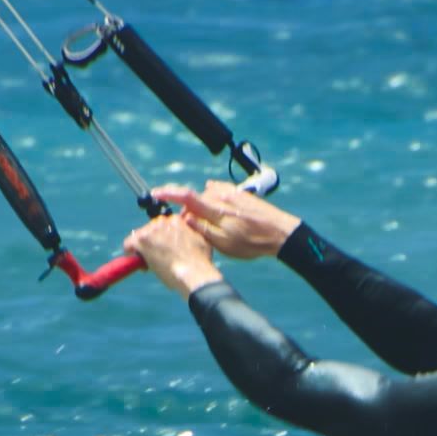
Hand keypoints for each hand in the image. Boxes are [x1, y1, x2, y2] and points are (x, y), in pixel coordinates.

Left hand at [123, 212, 219, 295]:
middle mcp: (162, 222)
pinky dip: (130, 253)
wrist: (193, 272)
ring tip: (150, 263)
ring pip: (139, 237)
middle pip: (150, 230)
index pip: (163, 226)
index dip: (163, 239)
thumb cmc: (200, 262)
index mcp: (176, 220)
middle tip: (158, 258)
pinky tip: (137, 262)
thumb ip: (192, 233)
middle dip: (153, 243)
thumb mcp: (201, 241)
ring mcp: (151, 231)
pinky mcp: (141, 241)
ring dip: (143, 249)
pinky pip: (128, 244)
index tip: (166, 250)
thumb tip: (188, 232)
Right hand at [150, 181, 299, 260]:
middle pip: (195, 199)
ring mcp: (232, 192)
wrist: (281, 233)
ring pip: (208, 198)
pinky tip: (223, 216)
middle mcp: (222, 196)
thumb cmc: (252, 242)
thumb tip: (184, 218)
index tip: (155, 193)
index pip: (185, 196)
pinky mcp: (241, 194)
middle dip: (190, 213)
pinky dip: (216, 204)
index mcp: (214, 208)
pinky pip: (220, 195)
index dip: (167, 193)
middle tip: (196, 232)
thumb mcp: (223, 243)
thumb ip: (202, 229)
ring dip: (205, 210)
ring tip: (216, 229)